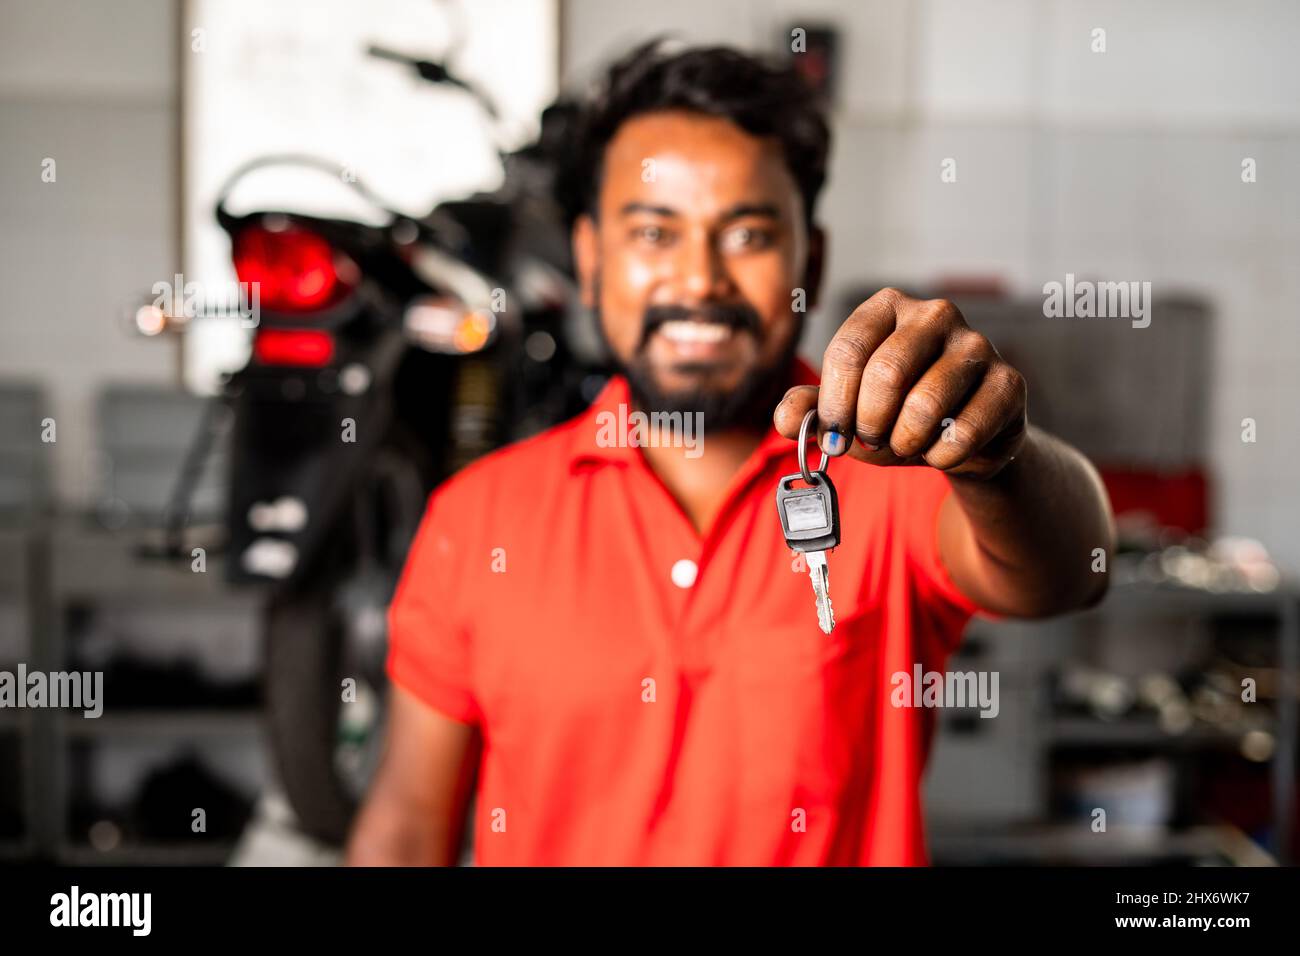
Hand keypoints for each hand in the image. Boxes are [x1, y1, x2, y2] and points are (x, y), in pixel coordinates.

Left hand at [775, 288, 1027, 479]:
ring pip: (925, 405)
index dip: (835, 403)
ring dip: (904, 442)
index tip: (834, 435)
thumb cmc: (895, 415)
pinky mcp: (1010, 383)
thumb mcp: (846, 412)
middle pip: (886, 373)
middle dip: (869, 423)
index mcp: (887, 307)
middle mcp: (935, 314)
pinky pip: (963, 432)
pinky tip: (940, 451)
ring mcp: (977, 345)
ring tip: (906, 444)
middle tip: (871, 440)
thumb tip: (786, 417)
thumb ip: (810, 411)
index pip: (848, 349)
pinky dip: (940, 457)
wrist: (960, 441)